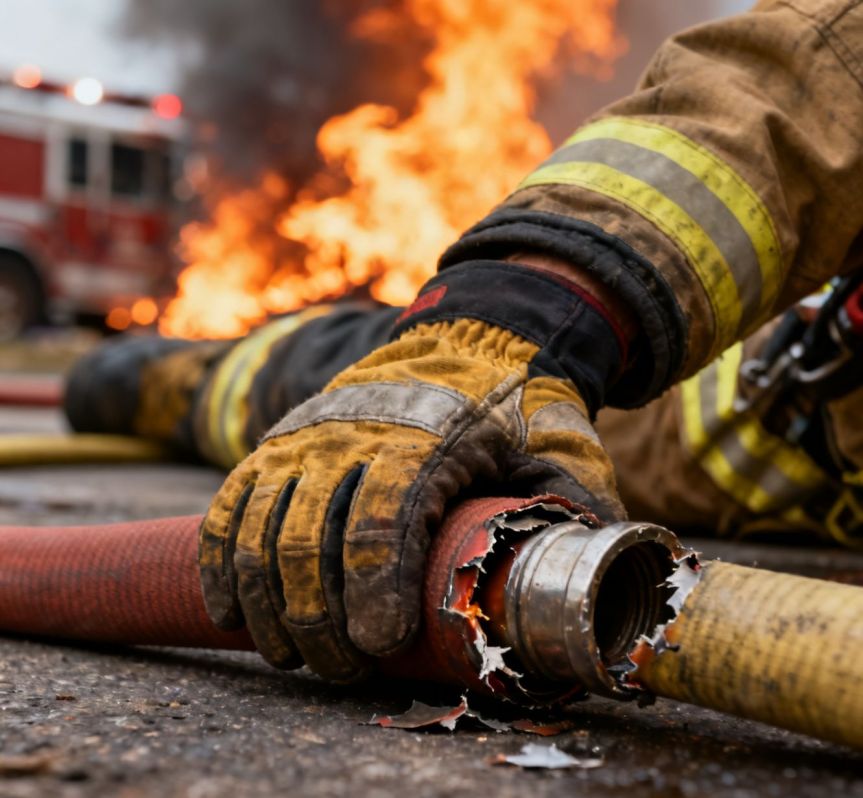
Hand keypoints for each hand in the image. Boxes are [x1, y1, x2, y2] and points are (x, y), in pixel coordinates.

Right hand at [199, 262, 626, 681]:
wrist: (460, 340)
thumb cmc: (510, 409)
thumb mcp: (556, 446)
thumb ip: (573, 506)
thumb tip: (600, 575)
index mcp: (423, 436)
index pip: (383, 519)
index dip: (376, 590)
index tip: (382, 644)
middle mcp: (349, 433)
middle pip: (308, 542)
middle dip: (320, 623)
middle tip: (347, 669)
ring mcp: (304, 438)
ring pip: (260, 533)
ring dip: (270, 608)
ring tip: (297, 656)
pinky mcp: (276, 445)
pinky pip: (229, 509)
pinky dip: (224, 565)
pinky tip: (235, 613)